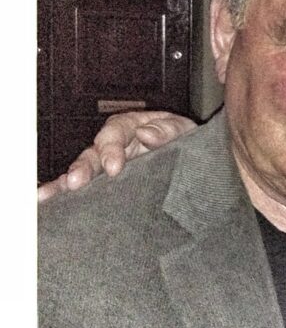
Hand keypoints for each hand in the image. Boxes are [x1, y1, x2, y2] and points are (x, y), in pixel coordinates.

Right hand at [37, 111, 197, 201]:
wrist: (195, 162)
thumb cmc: (186, 141)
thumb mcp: (183, 131)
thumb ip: (167, 130)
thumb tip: (146, 133)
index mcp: (134, 126)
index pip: (116, 131)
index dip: (111, 147)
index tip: (114, 166)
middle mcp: (116, 145)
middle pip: (93, 152)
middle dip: (84, 167)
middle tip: (77, 183)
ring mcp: (108, 165)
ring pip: (83, 170)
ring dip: (67, 181)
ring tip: (52, 194)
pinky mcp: (106, 183)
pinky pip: (83, 187)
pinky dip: (63, 192)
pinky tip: (47, 200)